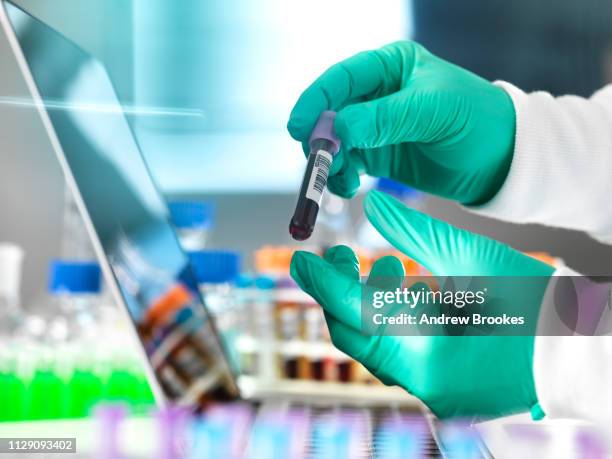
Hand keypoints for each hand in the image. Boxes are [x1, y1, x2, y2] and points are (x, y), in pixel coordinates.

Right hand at [287, 41, 514, 204]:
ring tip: (339, 178)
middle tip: (316, 161)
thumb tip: (337, 128)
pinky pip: (348, 164)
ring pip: (335, 141)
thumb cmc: (475, 119)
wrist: (501, 159)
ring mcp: (376, 126)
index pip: (343, 79)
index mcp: (391, 67)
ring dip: (329, 161)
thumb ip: (384, 119)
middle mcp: (378, 94)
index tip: (298, 126)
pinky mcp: (379, 155)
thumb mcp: (431, 111)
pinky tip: (348, 186)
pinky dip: (341, 176)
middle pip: (332, 112)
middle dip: (320, 137)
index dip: (316, 101)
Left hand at [290, 191, 553, 418]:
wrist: (576, 347)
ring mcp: (433, 391)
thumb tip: (376, 204)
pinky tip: (406, 291)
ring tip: (385, 266)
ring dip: (372, 304)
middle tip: (340, 254)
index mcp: (428, 355)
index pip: (355, 315)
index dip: (324, 283)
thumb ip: (416, 233)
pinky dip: (394, 322)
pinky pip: (400, 354)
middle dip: (343, 293)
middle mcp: (423, 384)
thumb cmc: (535, 303)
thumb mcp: (473, 258)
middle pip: (358, 337)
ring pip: (377, 346)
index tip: (301, 258)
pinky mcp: (442, 387)